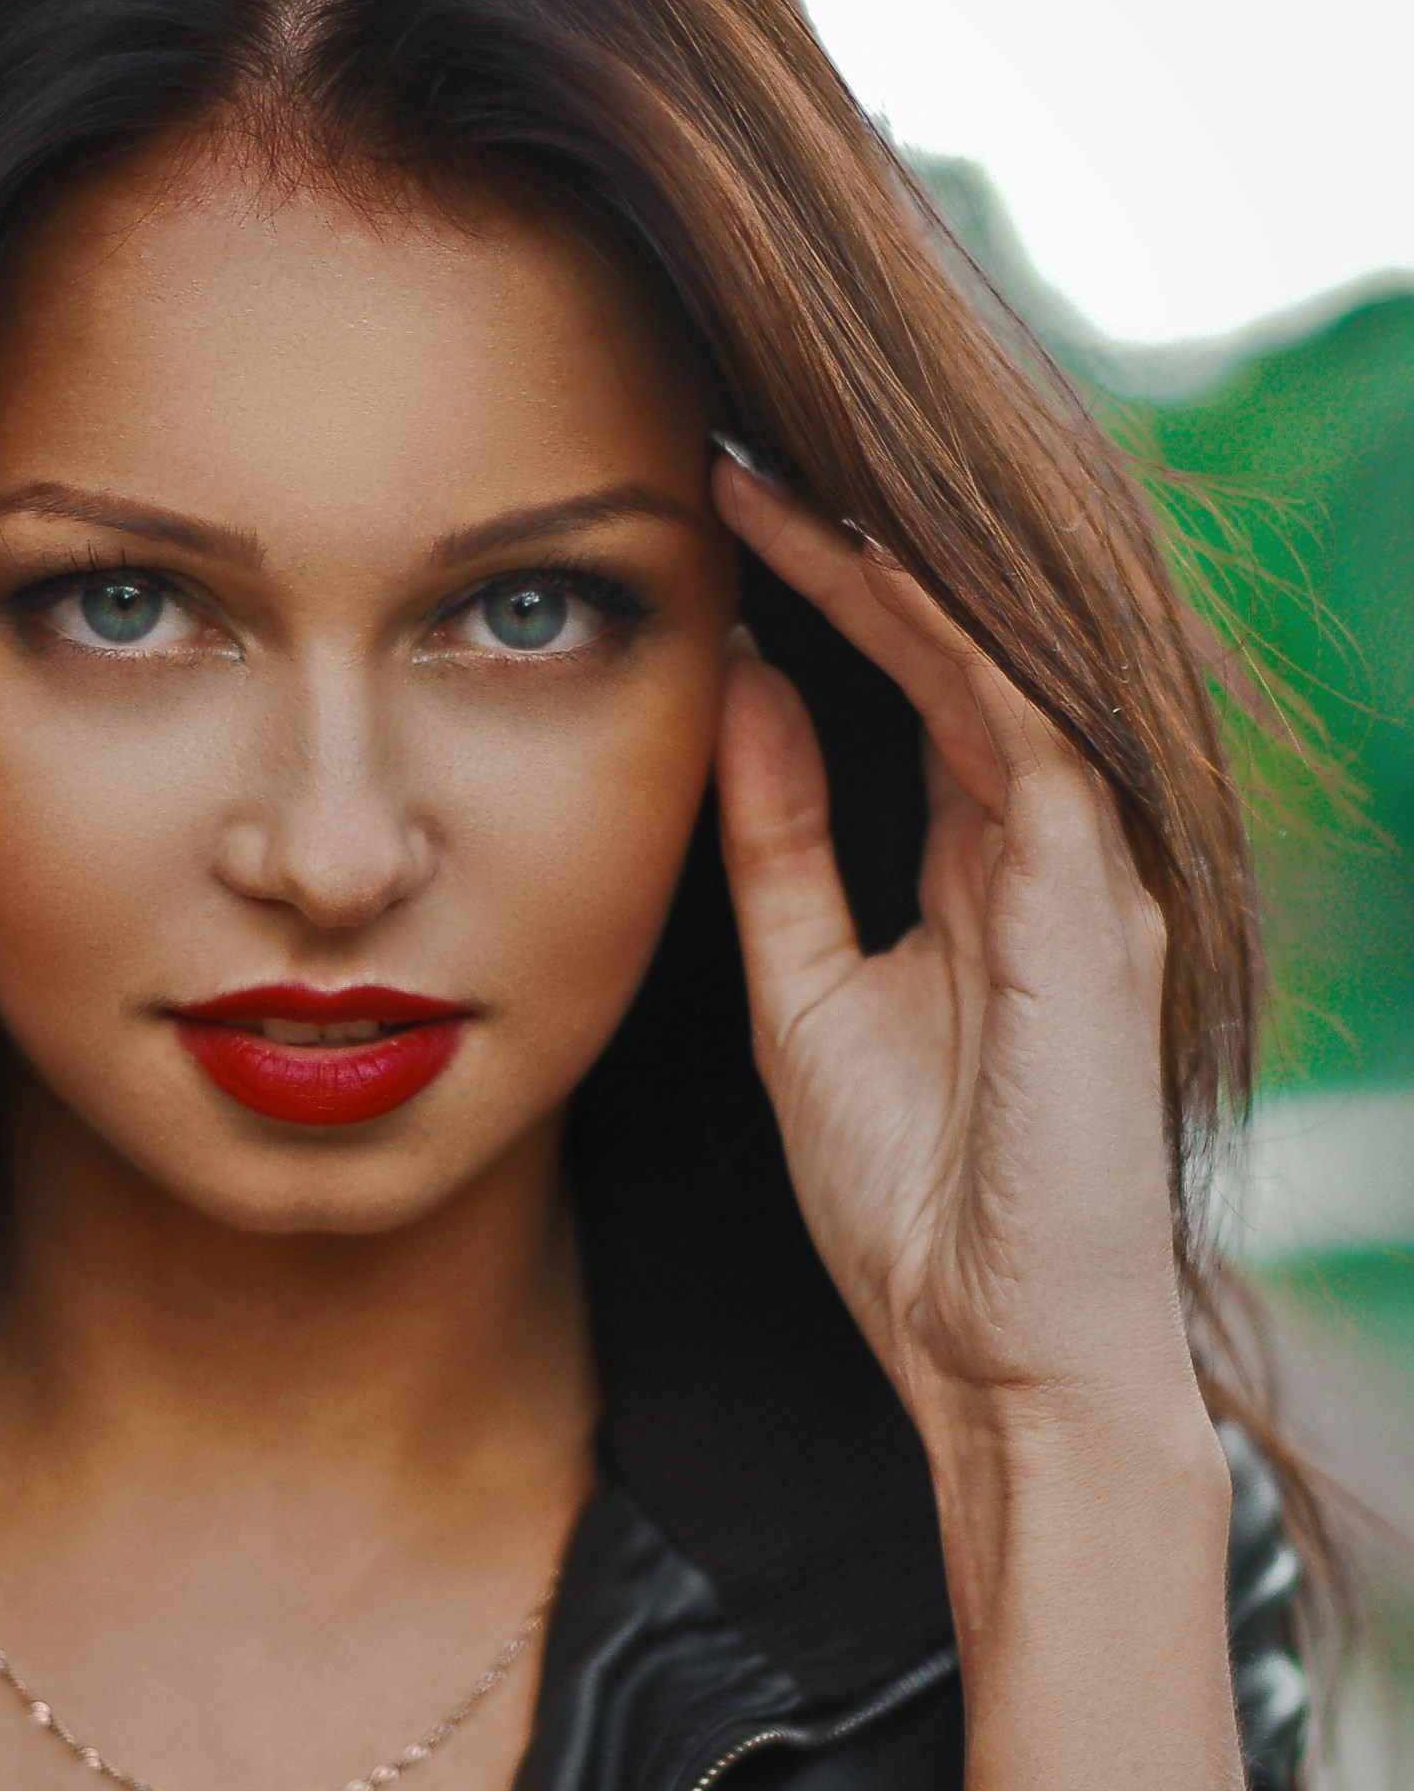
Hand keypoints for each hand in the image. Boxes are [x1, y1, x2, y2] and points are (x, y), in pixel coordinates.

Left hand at [710, 455, 1198, 1471]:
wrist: (998, 1352)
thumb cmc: (918, 1206)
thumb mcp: (808, 994)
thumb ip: (782, 844)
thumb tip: (744, 691)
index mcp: (989, 864)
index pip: (911, 678)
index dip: (820, 588)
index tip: (705, 512)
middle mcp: (1051, 840)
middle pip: (957, 642)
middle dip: (847, 537)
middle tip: (727, 438)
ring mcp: (1082, 859)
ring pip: (993, 654)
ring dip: (878, 557)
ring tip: (764, 467)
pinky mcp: (1085, 892)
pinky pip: (1016, 719)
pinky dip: (937, 633)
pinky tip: (848, 557)